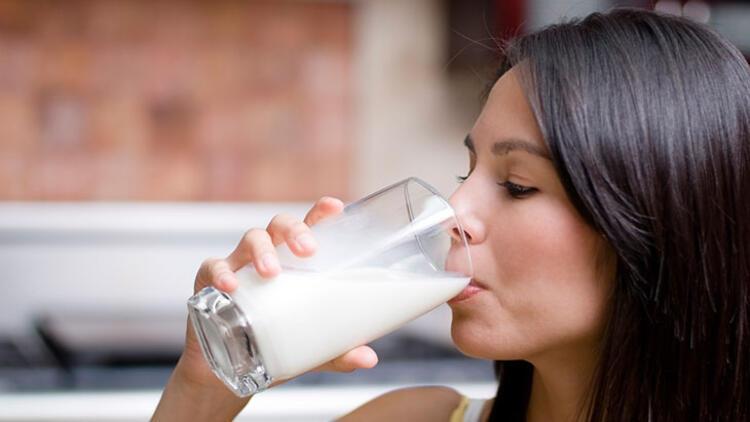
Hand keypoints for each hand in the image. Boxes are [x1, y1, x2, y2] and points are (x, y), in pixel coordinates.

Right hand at [180, 196, 378, 389]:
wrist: (227, 373)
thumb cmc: (273, 345)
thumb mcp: (310, 350)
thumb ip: (338, 351)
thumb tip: (369, 360)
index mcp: (294, 262)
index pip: (309, 228)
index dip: (321, 213)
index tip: (335, 207)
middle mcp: (268, 256)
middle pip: (280, 226)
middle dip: (294, 230)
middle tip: (307, 249)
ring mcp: (238, 266)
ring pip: (251, 239)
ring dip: (262, 251)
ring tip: (271, 272)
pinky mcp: (209, 283)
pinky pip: (212, 267)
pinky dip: (221, 273)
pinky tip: (231, 286)